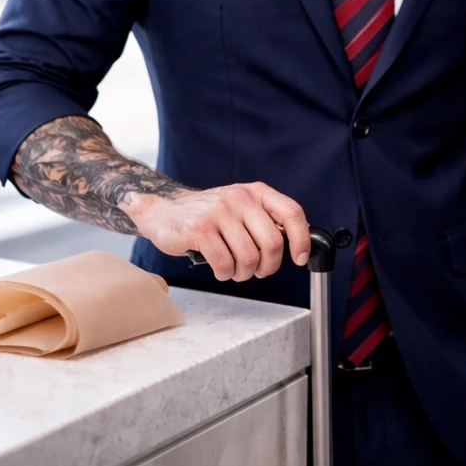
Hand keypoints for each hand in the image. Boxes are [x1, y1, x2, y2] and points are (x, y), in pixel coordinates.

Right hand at [129, 182, 310, 281]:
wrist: (163, 212)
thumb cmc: (208, 216)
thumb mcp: (241, 207)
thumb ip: (266, 220)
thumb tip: (298, 241)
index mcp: (256, 192)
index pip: (292, 213)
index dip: (301, 240)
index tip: (300, 258)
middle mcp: (240, 198)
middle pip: (273, 242)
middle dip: (268, 266)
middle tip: (258, 271)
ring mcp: (219, 212)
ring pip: (249, 257)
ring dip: (244, 273)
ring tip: (235, 270)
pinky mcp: (200, 230)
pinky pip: (225, 263)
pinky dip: (225, 274)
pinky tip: (220, 269)